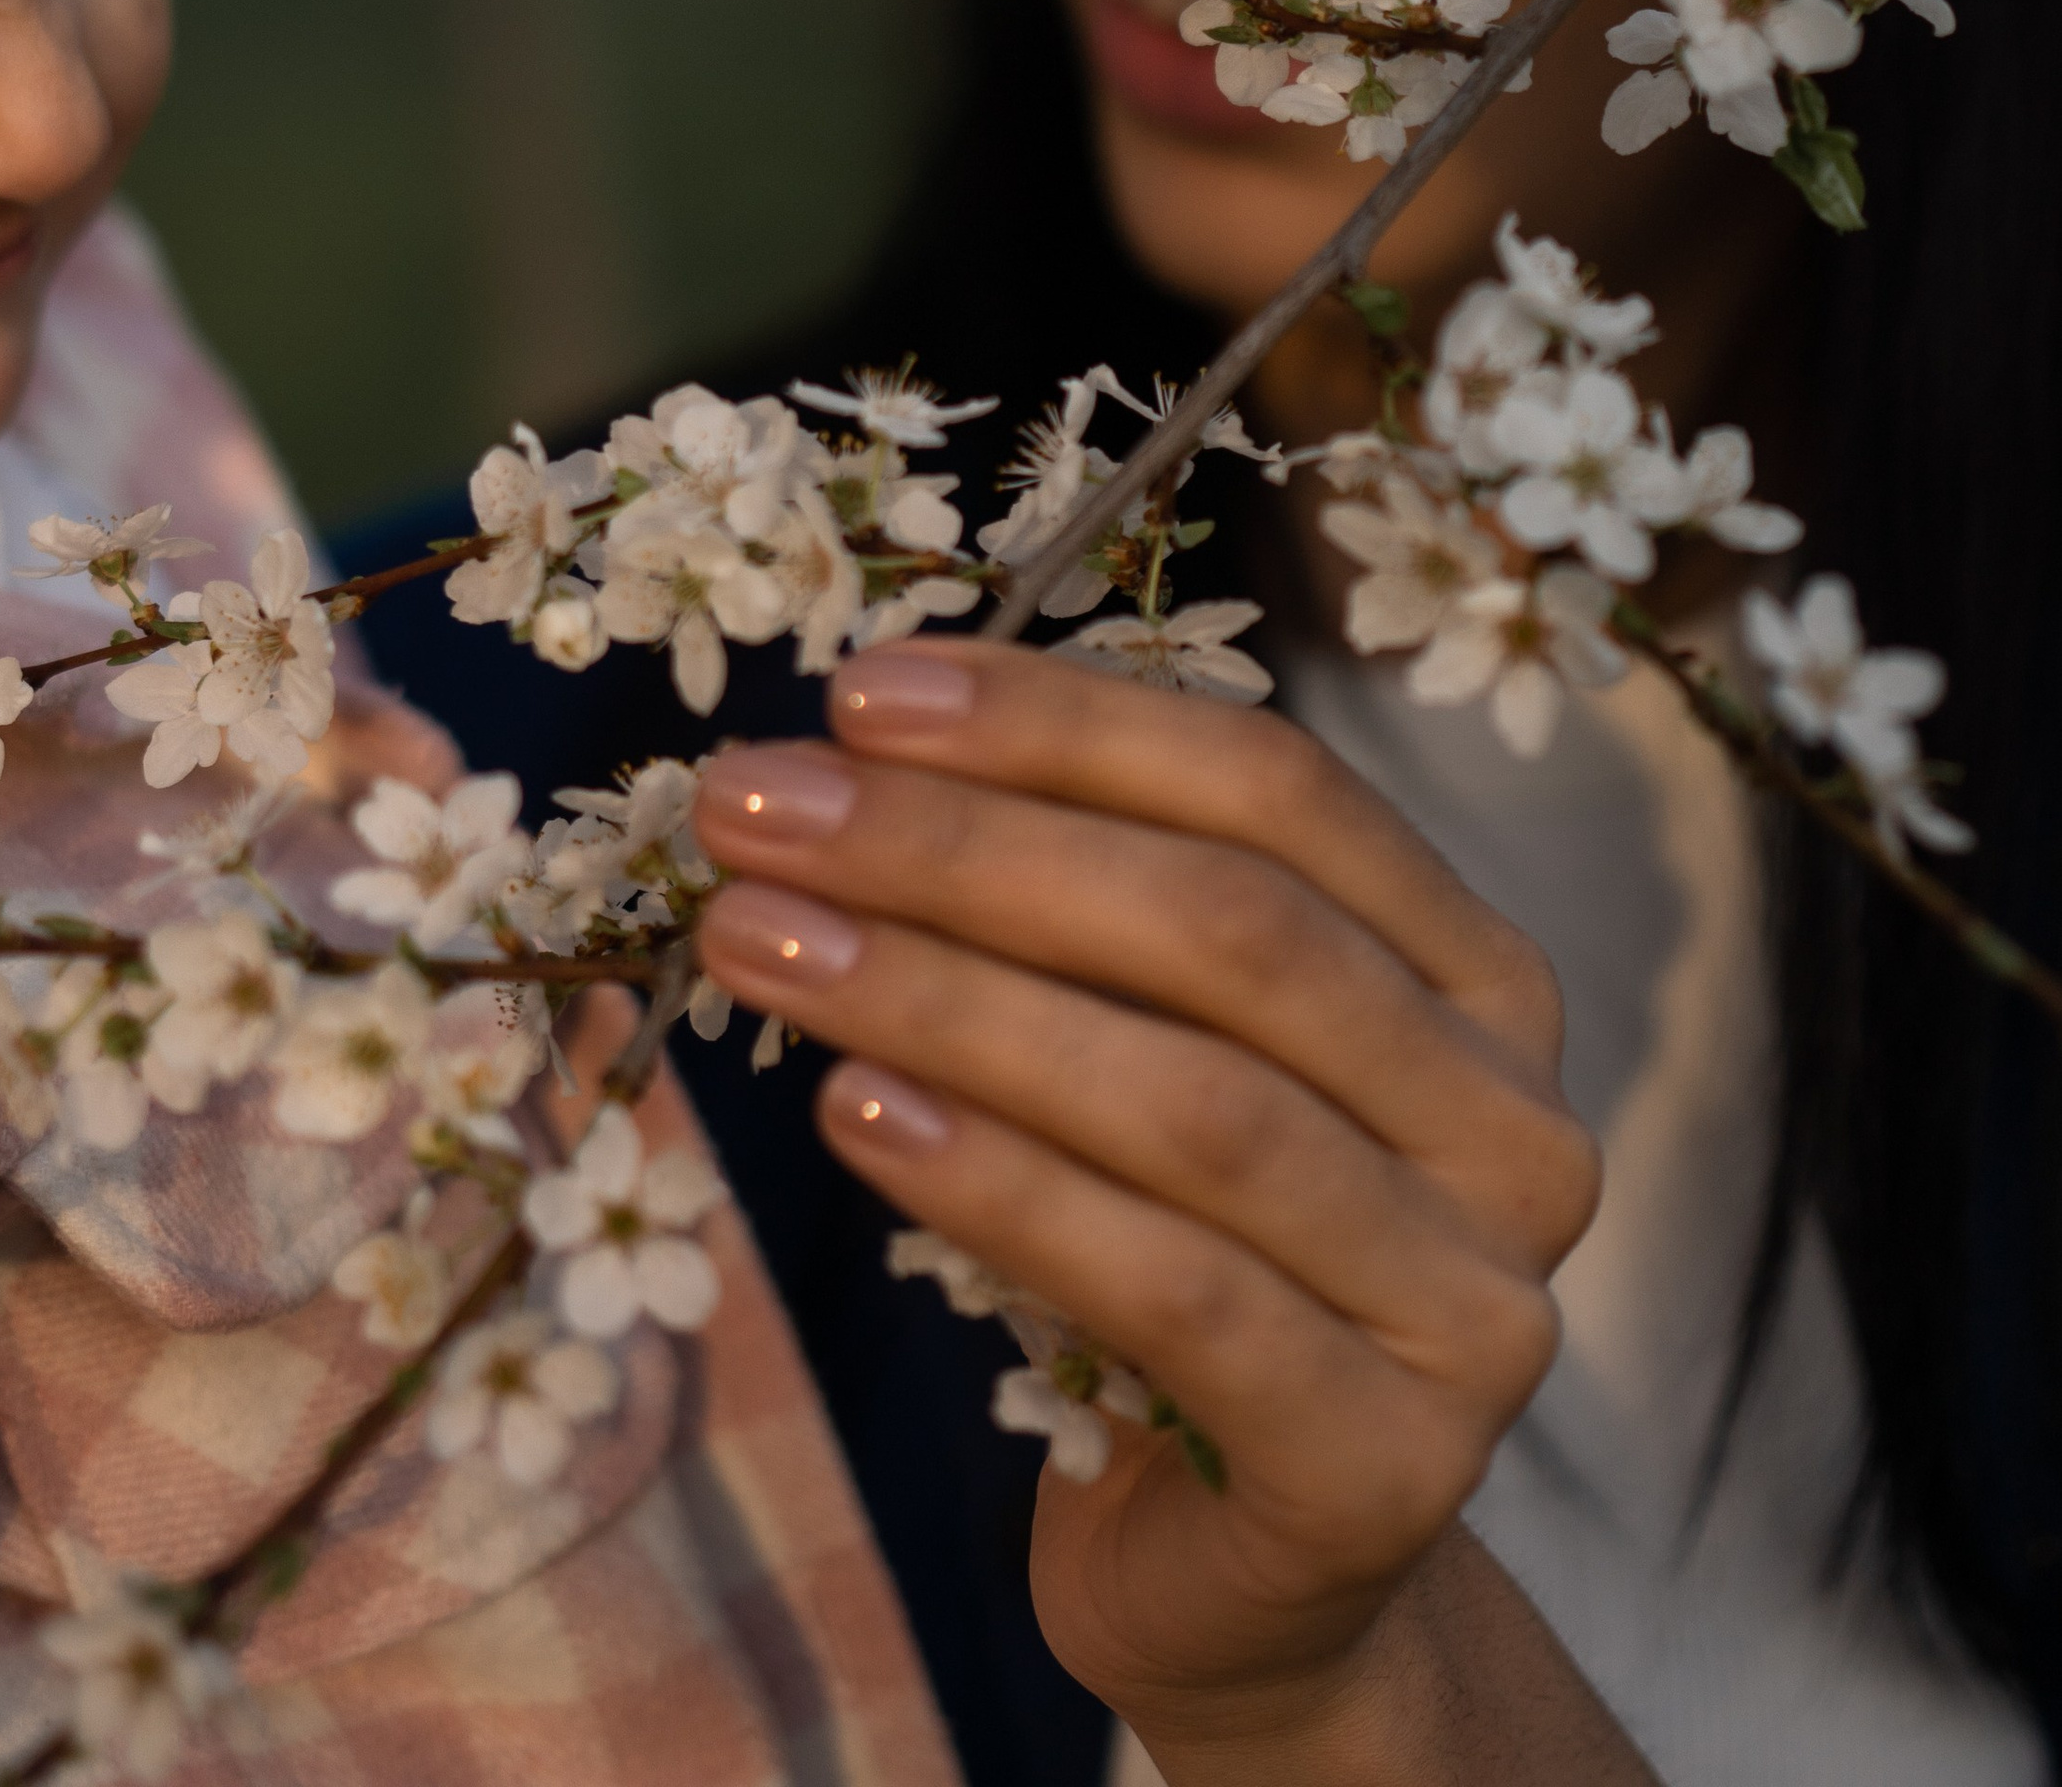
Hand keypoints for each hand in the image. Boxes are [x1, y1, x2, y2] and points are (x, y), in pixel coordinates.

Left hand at [692, 640, 1622, 1782]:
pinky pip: (1176, 1290)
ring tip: (765, 944)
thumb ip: (1072, 908)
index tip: (861, 691)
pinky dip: (1002, 1188)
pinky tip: (856, 1116)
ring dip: (950, 1000)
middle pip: (1231, 930)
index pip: (1278, 790)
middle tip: (759, 810)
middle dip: (967, 848)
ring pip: (1196, 1104)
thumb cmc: (1175, 1253)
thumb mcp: (1147, 1050)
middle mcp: (1513, 1125)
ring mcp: (1475, 1306)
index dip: (1065, 725)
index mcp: (1478, 975)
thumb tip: (852, 746)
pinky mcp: (1391, 1467)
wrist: (1244, 1579)